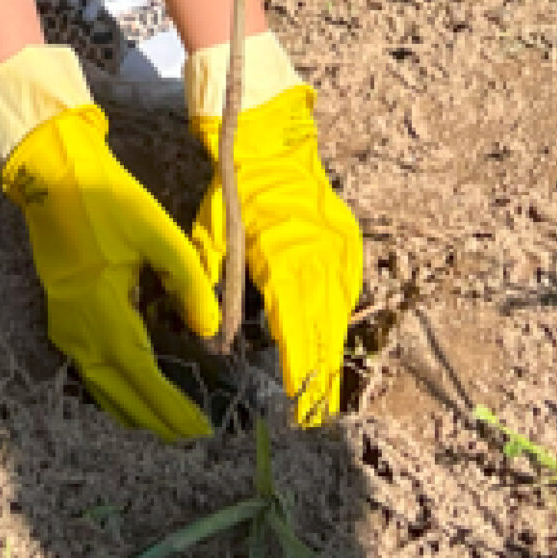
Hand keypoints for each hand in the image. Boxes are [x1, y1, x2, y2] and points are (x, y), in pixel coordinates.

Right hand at [2, 104, 220, 440]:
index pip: (144, 376)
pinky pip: (91, 370)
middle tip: (192, 434)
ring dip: (135, 408)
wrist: (52, 176)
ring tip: (169, 421)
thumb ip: (188, 285)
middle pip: (120, 395)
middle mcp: (79, 332)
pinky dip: (116, 388)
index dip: (172, 406)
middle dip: (156, 419)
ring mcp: (65, 328)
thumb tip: (209, 331)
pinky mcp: (62, 318)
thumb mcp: (159, 236)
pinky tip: (136, 387)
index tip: (201, 426)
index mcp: (103, 313)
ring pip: (102, 387)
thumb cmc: (106, 201)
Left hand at [190, 85, 362, 424]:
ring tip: (328, 390)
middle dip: (320, 373)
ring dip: (332, 349)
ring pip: (339, 311)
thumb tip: (210, 336)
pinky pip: (347, 287)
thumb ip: (214, 285)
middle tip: (318, 415)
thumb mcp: (211, 236)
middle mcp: (316, 258)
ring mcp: (337, 249)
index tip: (297, 401)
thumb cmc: (234, 190)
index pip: (293, 326)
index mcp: (281, 259)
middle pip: (322, 328)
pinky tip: (334, 338)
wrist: (270, 142)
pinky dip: (340, 315)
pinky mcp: (347, 240)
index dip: (297, 367)